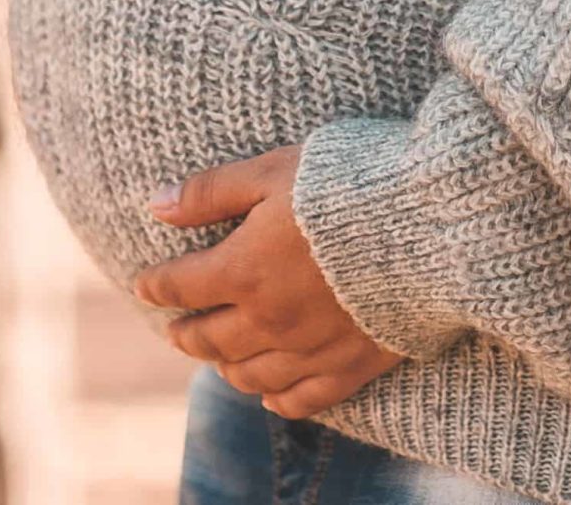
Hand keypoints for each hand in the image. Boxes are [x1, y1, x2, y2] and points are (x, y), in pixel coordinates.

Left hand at [131, 144, 407, 418]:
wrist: (426, 225)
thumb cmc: (347, 185)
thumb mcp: (272, 170)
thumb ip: (211, 192)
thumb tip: (155, 205)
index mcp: (242, 270)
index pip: (181, 286)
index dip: (157, 286)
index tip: (144, 285)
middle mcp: (267, 320)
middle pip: (209, 339)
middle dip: (185, 334)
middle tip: (174, 330)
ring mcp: (309, 349)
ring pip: (249, 375)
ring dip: (225, 367)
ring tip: (218, 359)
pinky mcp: (351, 366)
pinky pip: (302, 400)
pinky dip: (277, 400)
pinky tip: (269, 396)